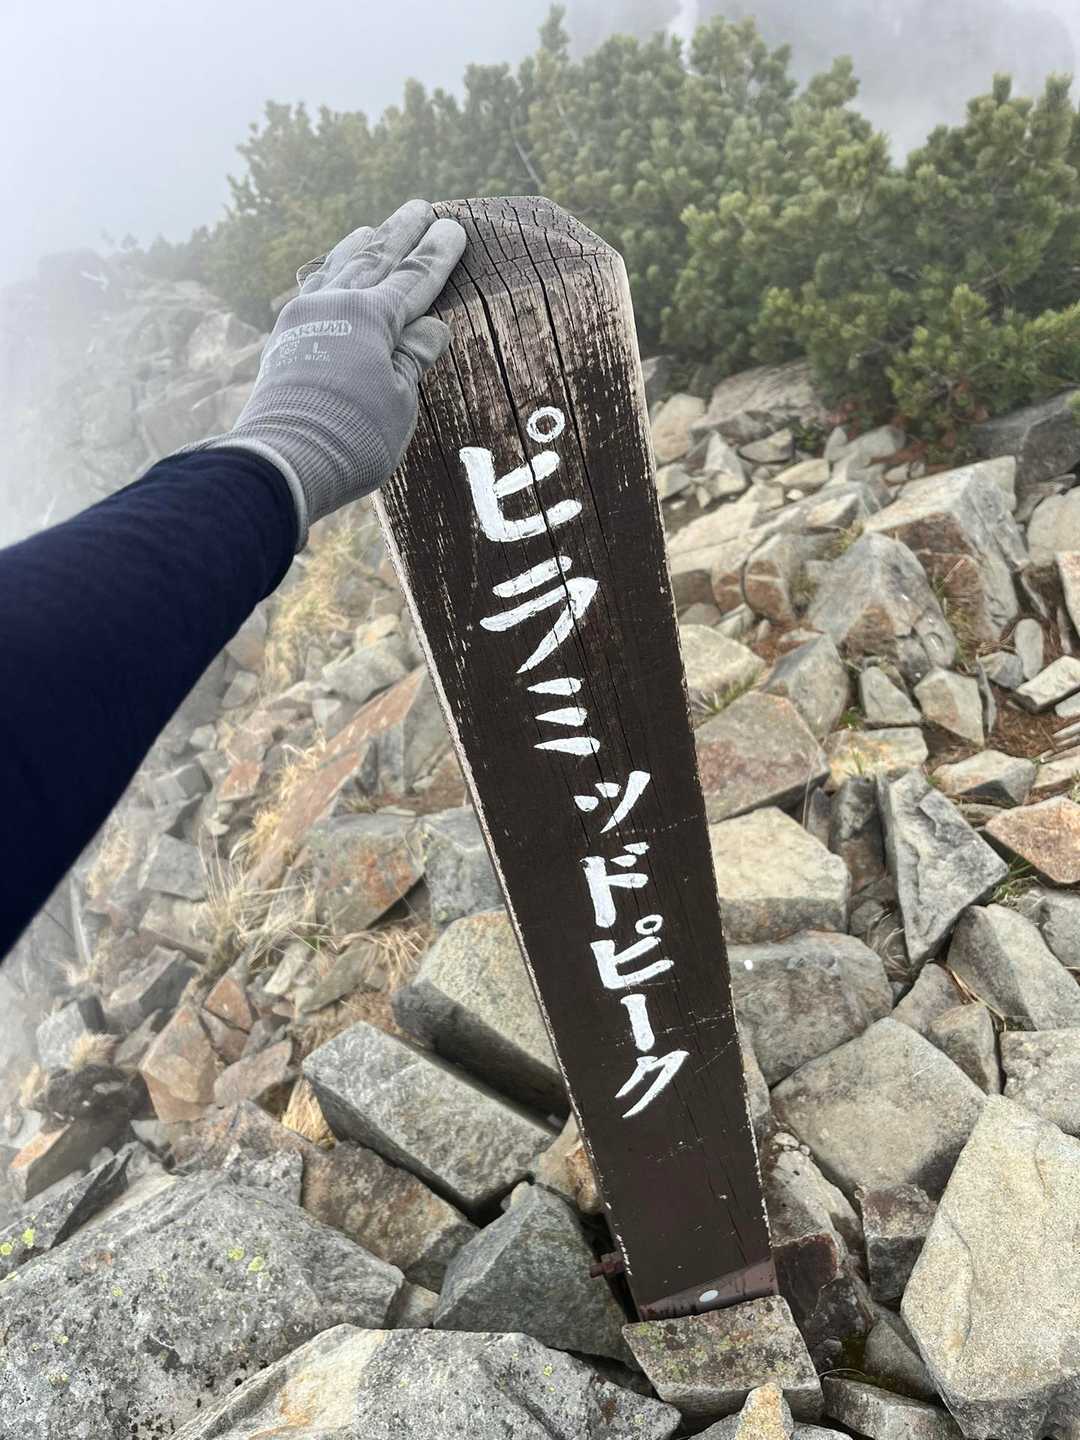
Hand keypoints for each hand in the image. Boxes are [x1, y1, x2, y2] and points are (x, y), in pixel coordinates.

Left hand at [187, 199, 466, 548]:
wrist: (283, 461)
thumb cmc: (352, 437)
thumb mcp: (398, 401)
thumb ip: (412, 357)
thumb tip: (432, 327)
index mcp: (371, 317)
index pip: (414, 279)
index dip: (437, 255)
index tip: (454, 229)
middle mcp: (334, 305)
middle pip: (375, 260)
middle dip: (400, 233)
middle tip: (420, 207)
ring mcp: (304, 319)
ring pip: (337, 268)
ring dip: (360, 246)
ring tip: (372, 229)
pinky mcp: (283, 340)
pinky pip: (311, 291)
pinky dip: (326, 274)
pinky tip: (328, 272)